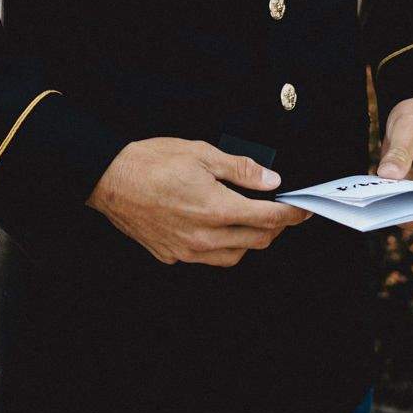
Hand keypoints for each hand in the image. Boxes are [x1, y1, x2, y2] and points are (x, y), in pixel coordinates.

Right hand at [87, 138, 309, 265]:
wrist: (109, 179)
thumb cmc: (150, 162)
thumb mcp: (201, 153)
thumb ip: (240, 170)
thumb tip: (270, 181)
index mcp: (216, 208)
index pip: (268, 218)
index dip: (292, 215)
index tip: (303, 210)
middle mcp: (204, 236)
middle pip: (257, 241)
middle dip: (275, 228)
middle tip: (279, 212)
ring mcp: (187, 250)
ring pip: (235, 256)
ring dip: (249, 241)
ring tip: (247, 220)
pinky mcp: (171, 255)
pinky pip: (207, 258)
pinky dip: (220, 246)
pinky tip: (215, 228)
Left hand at [377, 96, 412, 231]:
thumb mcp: (408, 128)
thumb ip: (399, 153)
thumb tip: (387, 175)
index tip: (398, 208)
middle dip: (404, 211)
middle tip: (378, 206)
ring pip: (410, 209)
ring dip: (392, 206)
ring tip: (371, 202)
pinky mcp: (410, 185)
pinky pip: (399, 199)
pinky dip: (387, 197)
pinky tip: (370, 193)